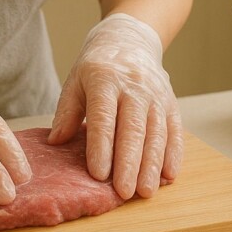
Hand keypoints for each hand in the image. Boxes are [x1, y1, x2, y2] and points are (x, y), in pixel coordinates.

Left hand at [48, 13, 183, 198]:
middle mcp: (134, 87)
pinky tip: (169, 175)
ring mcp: (156, 95)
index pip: (104, 116)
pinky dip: (173, 154)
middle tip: (124, 192)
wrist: (130, 39)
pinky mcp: (171, 102)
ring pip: (157, 132)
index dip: (101, 146)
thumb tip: (56, 142)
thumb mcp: (75, 81)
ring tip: (146, 191)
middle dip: (129, 163)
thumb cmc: (97, 66)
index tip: (98, 174)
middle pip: (133, 128)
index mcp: (105, 80)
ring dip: (152, 164)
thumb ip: (67, 112)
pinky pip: (175, 129)